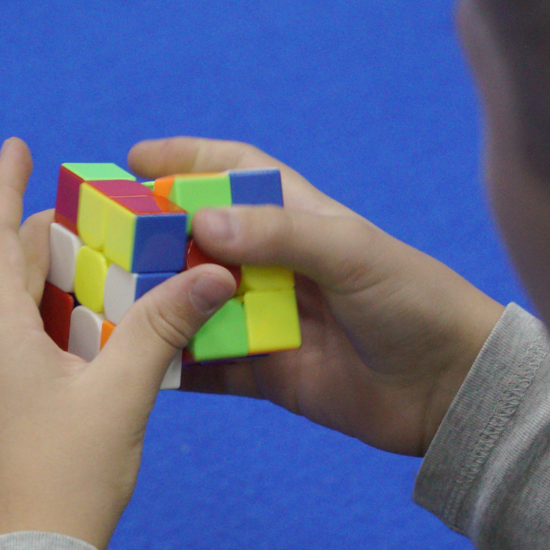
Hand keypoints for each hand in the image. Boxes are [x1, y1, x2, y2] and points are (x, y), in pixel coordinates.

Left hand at [0, 138, 237, 549]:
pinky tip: (91, 350)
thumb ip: (163, 327)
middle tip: (110, 230)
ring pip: (11, 314)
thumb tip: (213, 273)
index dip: (4, 184)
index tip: (17, 145)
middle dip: (58, 247)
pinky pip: (7, 350)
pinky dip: (48, 333)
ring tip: (116, 290)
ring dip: (59, 295)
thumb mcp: (123, 398)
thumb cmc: (64, 483)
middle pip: (9, 272)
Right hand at [128, 137, 505, 456]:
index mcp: (301, 219)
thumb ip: (279, 234)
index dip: (187, 160)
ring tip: (102, 302)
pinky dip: (174, 365)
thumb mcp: (351, 253)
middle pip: (198, 242)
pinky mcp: (267, 372)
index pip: (235, 173)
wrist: (450, 389)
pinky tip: (136, 363)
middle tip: (98, 238)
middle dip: (151, 238)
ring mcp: (268, 319)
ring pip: (194, 305)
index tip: (134, 160)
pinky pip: (208, 366)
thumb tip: (200, 220)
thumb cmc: (414, 301)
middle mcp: (277, 265)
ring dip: (154, 303)